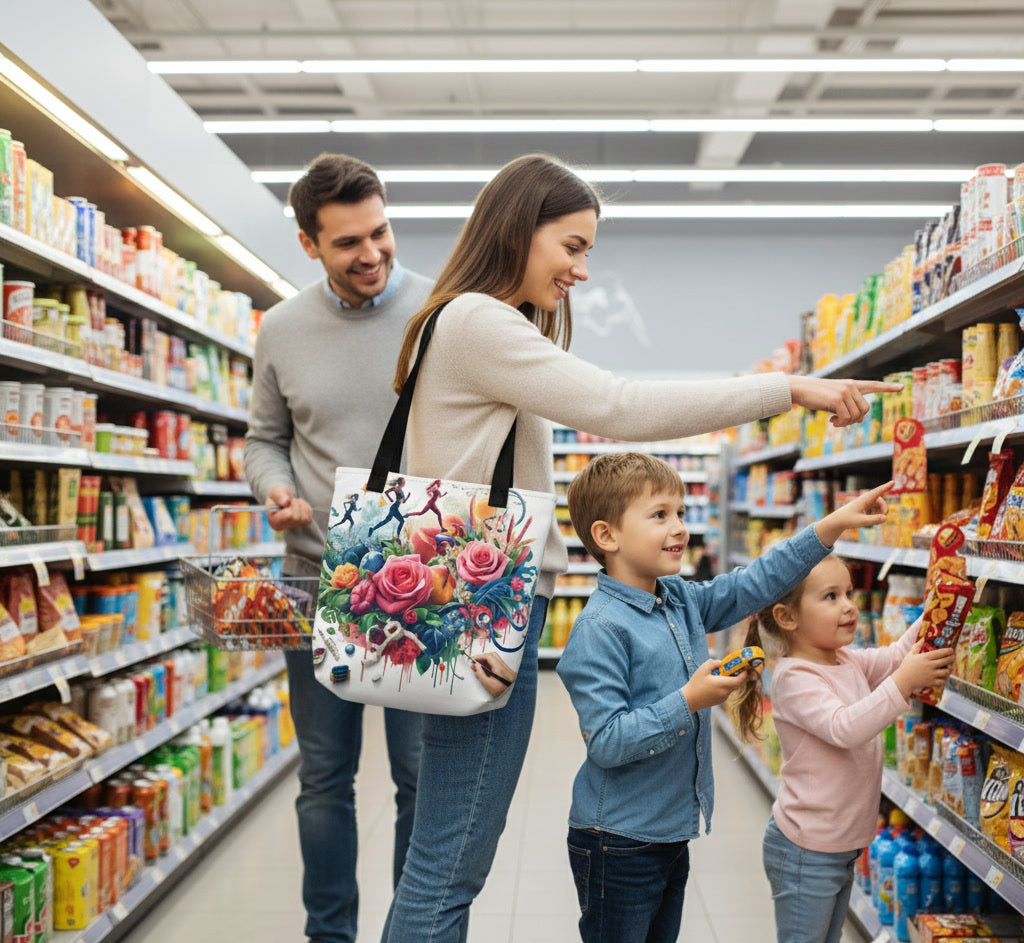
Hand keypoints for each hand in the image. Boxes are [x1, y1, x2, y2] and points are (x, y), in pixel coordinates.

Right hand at [265, 485, 312, 531]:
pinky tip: (300, 505)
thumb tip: (285, 502)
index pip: (289, 515)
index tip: (289, 500)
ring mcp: (292, 526)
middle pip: (297, 518)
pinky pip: (309, 518)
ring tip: (296, 502)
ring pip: (305, 519)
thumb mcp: (276, 492)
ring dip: (303, 507)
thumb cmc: (279, 496)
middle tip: (293, 500)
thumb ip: (279, 496)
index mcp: (274, 520)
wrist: (284, 498)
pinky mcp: (301, 524)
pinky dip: (307, 509)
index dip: (292, 506)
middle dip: (298, 506)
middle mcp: (283, 526)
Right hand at [469, 652, 516, 697]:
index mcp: (502, 671)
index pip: (490, 657)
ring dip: (485, 661)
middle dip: (482, 657)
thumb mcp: (487, 685)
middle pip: (493, 656)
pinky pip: (496, 663)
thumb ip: (480, 674)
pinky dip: (489, 664)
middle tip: (474, 662)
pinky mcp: (507, 671)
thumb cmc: (498, 694)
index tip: (473, 659)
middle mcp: (506, 668)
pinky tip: (483, 668)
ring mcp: (508, 669)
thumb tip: (475, 665)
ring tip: (477, 665)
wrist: (508, 698)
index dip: (480, 656)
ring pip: (495, 659)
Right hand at [681, 659, 747, 712]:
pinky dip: (724, 686)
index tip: (745, 668)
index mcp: (723, 684)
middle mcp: (725, 692)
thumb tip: (720, 663)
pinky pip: (726, 691)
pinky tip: (715, 682)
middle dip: (736, 675)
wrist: (689, 700)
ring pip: (731, 687)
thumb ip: (713, 663)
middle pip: (736, 683)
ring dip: (729, 680)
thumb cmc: (695, 684)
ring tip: (720, 674)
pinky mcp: (719, 701)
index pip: (739, 680)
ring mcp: (723, 698)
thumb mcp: (702, 669)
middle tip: (733, 668)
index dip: (744, 674)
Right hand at [788, 376, 903, 427]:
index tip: (902, 387)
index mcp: (851, 385)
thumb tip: (859, 419)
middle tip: (841, 422)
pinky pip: (846, 417)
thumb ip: (848, 406)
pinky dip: (840, 423)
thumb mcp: (833, 400)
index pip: (873, 385)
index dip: (888, 388)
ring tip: (834, 422)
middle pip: (865, 409)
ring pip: (857, 415)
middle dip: (855, 420)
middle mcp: (851, 386)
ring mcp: (845, 392)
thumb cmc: (815, 396)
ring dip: (846, 423)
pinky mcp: (837, 399)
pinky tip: (831, 421)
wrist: (800, 389)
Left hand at [814, 481, 893, 546]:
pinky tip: (871, 520)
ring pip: (878, 505)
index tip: (893, 482)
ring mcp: (865, 503)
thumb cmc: (848, 520)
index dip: (886, 487)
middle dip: (884, 508)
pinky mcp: (864, 508)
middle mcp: (865, 500)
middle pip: (880, 501)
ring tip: (875, 520)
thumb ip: (873, 520)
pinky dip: (876, 514)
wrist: (838, 521)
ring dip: (880, 512)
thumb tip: (885, 517)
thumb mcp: (861, 521)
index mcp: (865, 499)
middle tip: (884, 516)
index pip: (878, 492)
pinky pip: (874, 509)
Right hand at [892, 639, 954, 699]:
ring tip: (949, 667)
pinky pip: (943, 681)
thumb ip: (917, 646)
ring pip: (946, 671)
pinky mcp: (931, 682)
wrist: (903, 680)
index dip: (948, 651)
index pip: (940, 653)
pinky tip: (943, 677)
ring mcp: (931, 674)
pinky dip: (944, 679)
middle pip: (945, 661)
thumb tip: (922, 639)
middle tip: (953, 657)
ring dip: (949, 669)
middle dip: (951, 658)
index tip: (952, 650)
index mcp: (925, 657)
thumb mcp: (910, 654)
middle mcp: (930, 665)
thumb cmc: (906, 666)